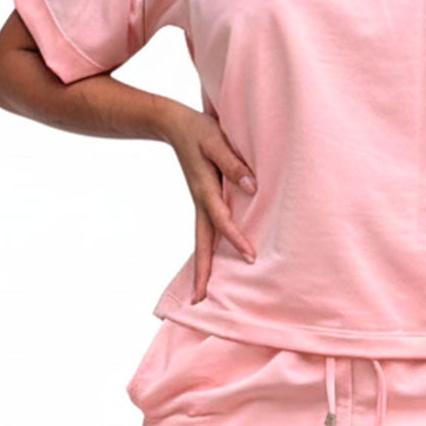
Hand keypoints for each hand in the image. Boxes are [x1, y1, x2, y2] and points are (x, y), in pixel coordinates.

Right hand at [157, 102, 258, 300]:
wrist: (174, 124)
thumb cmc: (199, 131)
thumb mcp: (216, 140)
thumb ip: (233, 163)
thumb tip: (252, 187)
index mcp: (205, 190)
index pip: (222, 220)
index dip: (236, 238)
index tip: (249, 256)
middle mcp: (201, 203)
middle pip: (202, 244)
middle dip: (202, 272)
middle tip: (199, 301)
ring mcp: (200, 204)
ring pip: (203, 241)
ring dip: (203, 266)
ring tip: (202, 294)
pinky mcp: (203, 202)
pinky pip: (206, 232)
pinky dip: (208, 250)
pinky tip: (214, 263)